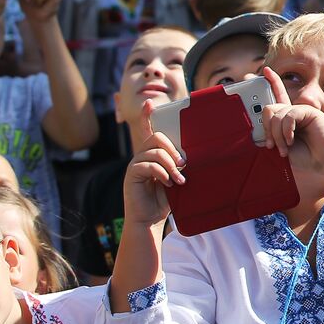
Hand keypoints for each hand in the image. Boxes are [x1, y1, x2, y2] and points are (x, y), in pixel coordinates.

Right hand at [123, 107, 186, 228]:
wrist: (151, 219)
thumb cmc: (167, 198)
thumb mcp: (178, 177)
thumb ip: (181, 164)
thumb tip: (192, 155)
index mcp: (153, 154)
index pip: (148, 130)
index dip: (148, 116)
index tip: (150, 103)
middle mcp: (142, 156)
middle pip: (156, 137)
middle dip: (173, 148)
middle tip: (183, 163)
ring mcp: (135, 164)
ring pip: (154, 151)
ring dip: (171, 164)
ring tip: (179, 179)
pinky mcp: (131, 175)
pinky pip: (147, 165)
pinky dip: (161, 173)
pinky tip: (168, 183)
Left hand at [258, 66, 323, 177]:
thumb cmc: (305, 156)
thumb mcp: (281, 146)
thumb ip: (271, 135)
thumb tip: (257, 130)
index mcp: (287, 119)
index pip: (276, 96)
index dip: (271, 81)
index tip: (260, 71)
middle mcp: (293, 112)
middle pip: (268, 108)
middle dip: (265, 129)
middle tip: (270, 145)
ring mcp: (300, 110)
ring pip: (276, 115)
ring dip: (277, 135)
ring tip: (284, 148)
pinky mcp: (309, 111)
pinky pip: (288, 116)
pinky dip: (286, 131)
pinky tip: (291, 140)